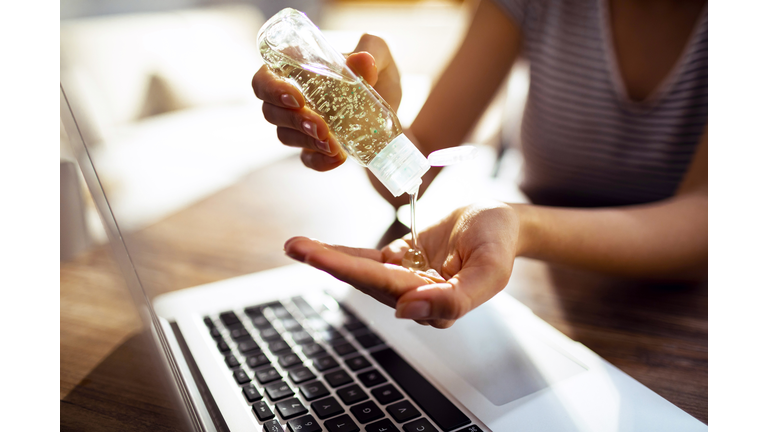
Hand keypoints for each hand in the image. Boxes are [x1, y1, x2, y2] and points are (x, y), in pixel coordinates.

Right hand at [251, 34, 401, 171]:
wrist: (394, 106)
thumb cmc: (376, 71)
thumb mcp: (379, 55)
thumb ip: (372, 52)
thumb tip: (362, 60)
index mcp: (295, 68)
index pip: (265, 79)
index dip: (272, 89)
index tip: (296, 98)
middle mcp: (291, 97)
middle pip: (271, 111)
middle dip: (293, 121)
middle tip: (320, 126)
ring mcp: (301, 126)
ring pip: (285, 136)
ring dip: (306, 141)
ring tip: (333, 145)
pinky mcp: (315, 148)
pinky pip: (307, 159)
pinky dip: (320, 161)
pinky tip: (338, 158)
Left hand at [284, 201, 520, 327]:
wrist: (500, 222)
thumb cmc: (499, 242)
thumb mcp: (490, 270)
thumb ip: (455, 298)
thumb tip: (407, 311)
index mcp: (436, 303)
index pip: (390, 288)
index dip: (357, 272)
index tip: (328, 260)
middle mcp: (414, 296)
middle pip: (367, 279)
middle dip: (330, 263)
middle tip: (298, 247)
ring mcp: (404, 279)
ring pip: (361, 270)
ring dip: (328, 257)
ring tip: (296, 245)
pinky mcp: (398, 261)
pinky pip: (366, 257)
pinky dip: (341, 252)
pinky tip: (315, 247)